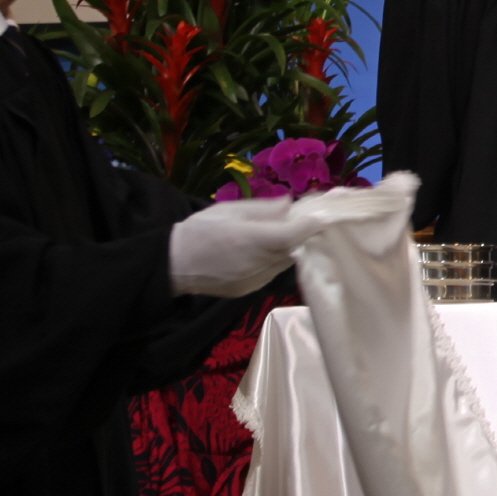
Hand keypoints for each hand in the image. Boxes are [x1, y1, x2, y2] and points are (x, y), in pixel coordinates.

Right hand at [168, 198, 303, 297]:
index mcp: (252, 239)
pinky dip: (274, 262)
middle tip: (303, 221)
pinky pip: (272, 273)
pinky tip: (263, 252)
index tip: (321, 216)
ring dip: (289, 250)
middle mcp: (258, 263)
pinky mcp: (251, 291)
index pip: (293, 235)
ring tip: (281, 235)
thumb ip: (263, 209)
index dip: (310, 225)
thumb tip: (289, 205)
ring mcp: (256, 280)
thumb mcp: (229, 210)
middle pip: (293, 250)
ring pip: (285, 263)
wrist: (174, 264)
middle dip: (301, 236)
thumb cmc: (200, 230)